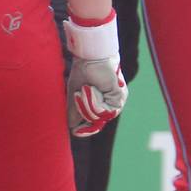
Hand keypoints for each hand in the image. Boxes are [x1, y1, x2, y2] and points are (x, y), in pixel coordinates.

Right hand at [63, 15, 128, 136]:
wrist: (89, 58)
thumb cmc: (83, 73)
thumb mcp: (75, 95)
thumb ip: (75, 111)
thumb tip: (71, 127)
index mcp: (104, 104)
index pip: (97, 123)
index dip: (87, 130)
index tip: (76, 132)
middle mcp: (113, 104)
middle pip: (97, 123)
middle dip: (83, 112)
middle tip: (78, 95)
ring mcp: (117, 100)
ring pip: (99, 118)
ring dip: (86, 105)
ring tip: (84, 89)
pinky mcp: (119, 96)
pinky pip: (103, 111)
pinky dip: (92, 102)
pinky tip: (90, 89)